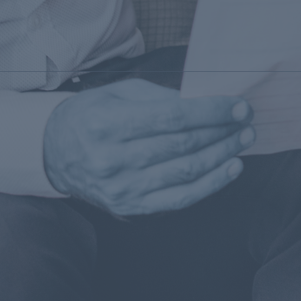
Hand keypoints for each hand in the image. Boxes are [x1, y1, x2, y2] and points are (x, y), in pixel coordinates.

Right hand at [42, 78, 253, 216]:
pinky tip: (230, 168)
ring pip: (186, 172)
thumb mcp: (118, 93)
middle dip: (222, 131)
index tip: (237, 105)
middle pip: (183, 145)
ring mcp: (121, 188)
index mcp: (107, 124)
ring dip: (222, 155)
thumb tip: (204, 101)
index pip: (172, 118)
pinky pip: (179, 199)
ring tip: (243, 139)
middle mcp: (112, 159)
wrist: (53, 153)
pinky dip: (211, 184)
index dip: (211, 112)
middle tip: (247, 120)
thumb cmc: (90, 115)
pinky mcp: (129, 208)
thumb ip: (160, 96)